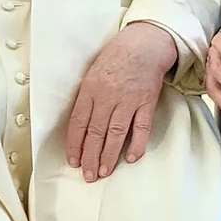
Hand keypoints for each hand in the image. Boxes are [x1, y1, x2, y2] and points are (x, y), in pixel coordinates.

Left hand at [66, 22, 176, 181]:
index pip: (78, 122)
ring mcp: (128, 100)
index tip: (73, 161)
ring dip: (109, 155)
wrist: (143, 45)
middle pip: (96, 132)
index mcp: (90, 89)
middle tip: (88, 176)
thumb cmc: (115, 59)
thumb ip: (87, 98)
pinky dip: (137, 144)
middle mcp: (108, 96)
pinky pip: (142, 127)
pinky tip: (131, 158)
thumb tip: (80, 126)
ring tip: (103, 172)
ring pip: (116, 133)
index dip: (75, 144)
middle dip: (90, 156)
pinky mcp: (146, 102)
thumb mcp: (92, 73)